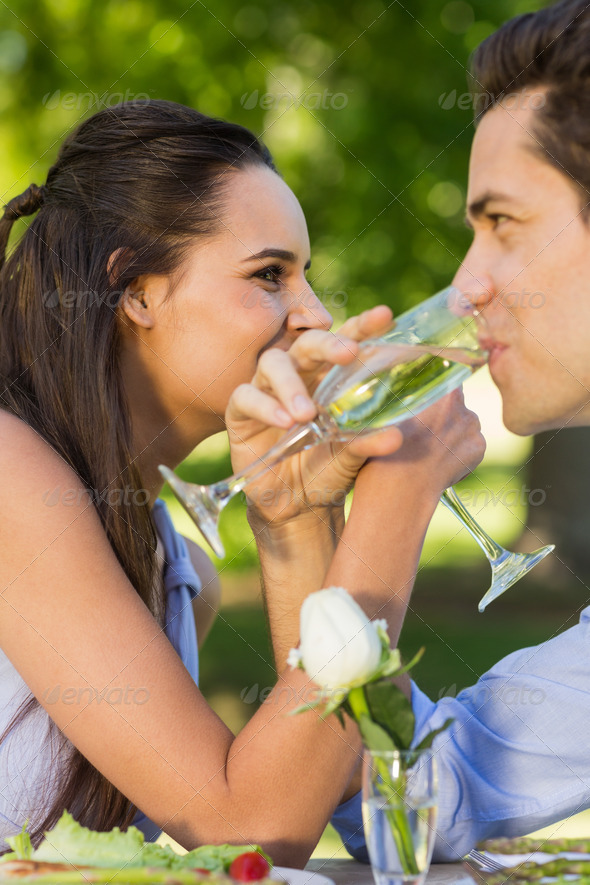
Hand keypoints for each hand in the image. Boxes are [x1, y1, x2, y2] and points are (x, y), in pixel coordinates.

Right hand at [225, 306, 404, 526]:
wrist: (295, 505)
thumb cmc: (326, 469)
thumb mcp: (351, 457)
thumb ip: (368, 443)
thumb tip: (397, 435)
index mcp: (330, 377)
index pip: (346, 342)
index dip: (362, 327)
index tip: (384, 317)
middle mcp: (299, 375)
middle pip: (308, 343)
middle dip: (328, 343)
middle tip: (349, 353)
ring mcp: (268, 389)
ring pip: (273, 363)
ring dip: (291, 383)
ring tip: (307, 413)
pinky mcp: (241, 411)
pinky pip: (246, 397)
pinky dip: (266, 407)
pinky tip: (284, 423)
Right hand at [353, 387, 485, 500]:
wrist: (399, 489)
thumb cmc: (383, 449)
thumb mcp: (385, 411)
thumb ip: (402, 393)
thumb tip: (405, 382)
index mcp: (438, 389)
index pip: (446, 369)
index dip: (434, 379)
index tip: (425, 388)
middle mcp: (461, 403)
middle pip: (452, 398)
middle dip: (440, 408)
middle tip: (420, 426)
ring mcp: (472, 426)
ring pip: (462, 421)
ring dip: (450, 429)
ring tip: (426, 447)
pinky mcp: (479, 448)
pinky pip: (470, 442)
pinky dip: (458, 449)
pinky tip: (438, 460)